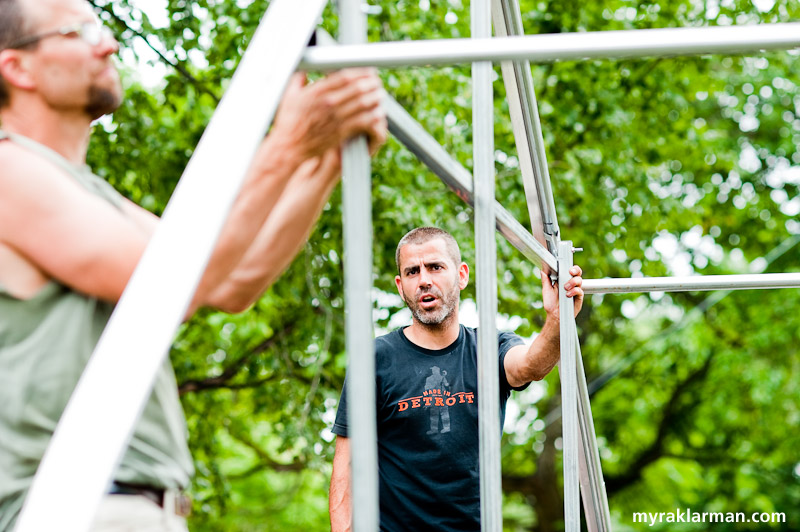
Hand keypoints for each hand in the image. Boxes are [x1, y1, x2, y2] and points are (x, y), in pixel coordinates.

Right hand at [271, 69, 386, 160]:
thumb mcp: (289, 96)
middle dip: (371, 83)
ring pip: (362, 104)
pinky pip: (362, 122)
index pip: (344, 76)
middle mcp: (328, 103)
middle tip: (377, 82)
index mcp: (317, 92)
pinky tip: (378, 113)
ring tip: (381, 95)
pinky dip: (372, 116)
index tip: (368, 71)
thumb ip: (298, 79)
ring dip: (374, 98)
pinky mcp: (340, 132)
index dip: (360, 72)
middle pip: (357, 88)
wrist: (290, 146)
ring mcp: (335, 118)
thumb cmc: (288, 121)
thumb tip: (304, 65)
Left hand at [542, 265, 583, 318]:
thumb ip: (545, 279)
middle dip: (575, 270)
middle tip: (570, 272)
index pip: (569, 270)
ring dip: (572, 282)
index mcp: (563, 280)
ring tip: (565, 288)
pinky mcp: (579, 298)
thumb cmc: (551, 303)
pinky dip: (574, 291)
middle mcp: (571, 284)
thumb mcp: (546, 289)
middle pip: (578, 273)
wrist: (554, 315)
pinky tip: (568, 294)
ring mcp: (575, 290)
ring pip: (579, 280)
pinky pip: (580, 291)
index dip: (570, 267)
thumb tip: (542, 269)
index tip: (566, 267)